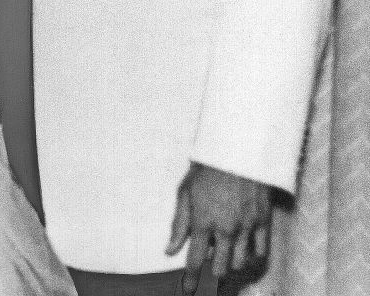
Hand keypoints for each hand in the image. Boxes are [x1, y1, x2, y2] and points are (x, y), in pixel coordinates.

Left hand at [166, 162, 270, 293]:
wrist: (238, 150)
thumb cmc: (207, 168)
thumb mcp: (185, 192)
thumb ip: (178, 224)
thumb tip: (169, 250)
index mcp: (202, 221)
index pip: (194, 260)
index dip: (191, 279)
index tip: (189, 290)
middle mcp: (225, 229)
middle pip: (220, 267)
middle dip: (213, 271)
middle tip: (212, 266)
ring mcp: (246, 228)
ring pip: (239, 263)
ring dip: (231, 263)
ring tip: (227, 253)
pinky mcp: (263, 222)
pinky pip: (260, 253)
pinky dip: (252, 257)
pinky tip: (246, 252)